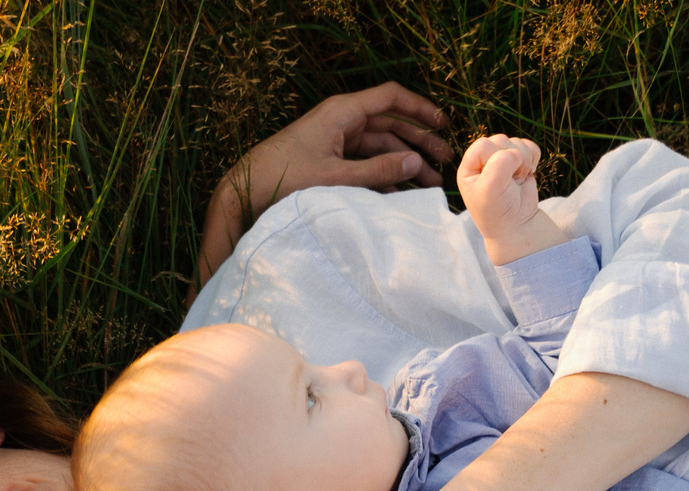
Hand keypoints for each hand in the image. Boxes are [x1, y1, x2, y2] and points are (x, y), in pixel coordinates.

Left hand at [198, 84, 452, 283]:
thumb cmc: (284, 178)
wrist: (245, 191)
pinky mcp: (328, 159)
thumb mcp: (336, 177)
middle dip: (418, 142)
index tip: (442, 125)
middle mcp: (340, 121)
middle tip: (443, 161)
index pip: (390, 98)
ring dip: (403, 163)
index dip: (419, 109)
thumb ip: (377, 171)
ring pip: (379, 146)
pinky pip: (364, 162)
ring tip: (427, 184)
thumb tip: (415, 163)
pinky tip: (398, 193)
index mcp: (342, 112)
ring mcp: (335, 140)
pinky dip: (383, 175)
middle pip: (390, 124)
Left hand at [457, 134, 557, 263]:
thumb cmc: (497, 211)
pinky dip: (533, 157)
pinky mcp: (520, 161)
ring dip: (523, 160)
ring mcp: (502, 160)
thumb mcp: (490, 190)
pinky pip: (529, 146)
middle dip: (511, 159)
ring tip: (518, 180)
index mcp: (470, 167)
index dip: (494, 158)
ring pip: (517, 142)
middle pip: (501, 140)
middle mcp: (484, 161)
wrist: (517, 225)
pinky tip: (528, 173)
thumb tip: (516, 152)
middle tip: (510, 180)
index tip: (496, 179)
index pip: (483, 145)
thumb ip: (499, 165)